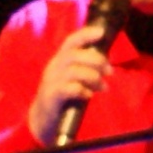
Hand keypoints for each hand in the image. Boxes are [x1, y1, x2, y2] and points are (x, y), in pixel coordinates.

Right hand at [25, 20, 116, 144]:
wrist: (43, 120)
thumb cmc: (62, 97)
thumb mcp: (72, 79)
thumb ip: (85, 70)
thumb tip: (106, 65)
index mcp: (59, 60)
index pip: (71, 41)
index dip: (85, 34)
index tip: (101, 33)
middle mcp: (53, 67)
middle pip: (74, 55)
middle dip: (96, 60)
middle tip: (109, 72)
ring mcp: (51, 81)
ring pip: (73, 71)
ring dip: (93, 77)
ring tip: (103, 87)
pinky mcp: (51, 96)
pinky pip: (69, 88)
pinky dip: (82, 90)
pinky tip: (89, 96)